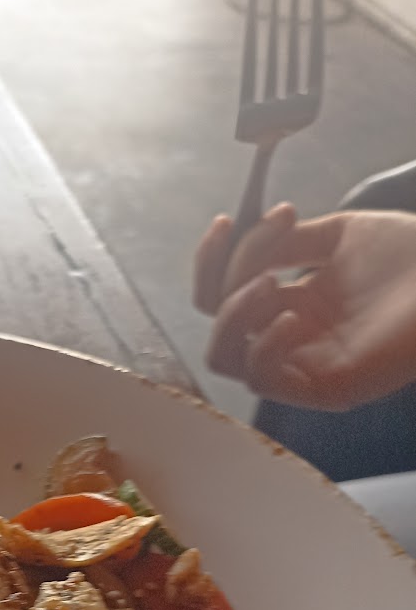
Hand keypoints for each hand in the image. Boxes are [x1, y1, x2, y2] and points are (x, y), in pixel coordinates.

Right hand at [194, 207, 415, 410]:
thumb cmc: (413, 257)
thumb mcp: (341, 234)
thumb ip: (288, 242)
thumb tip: (247, 241)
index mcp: (294, 302)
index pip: (224, 292)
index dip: (212, 259)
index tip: (225, 221)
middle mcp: (293, 336)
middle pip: (216, 324)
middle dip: (220, 280)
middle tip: (260, 252)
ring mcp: (307, 365)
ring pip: (226, 358)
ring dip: (235, 315)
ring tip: (270, 283)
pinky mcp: (325, 389)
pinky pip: (264, 380)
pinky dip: (265, 347)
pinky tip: (292, 316)